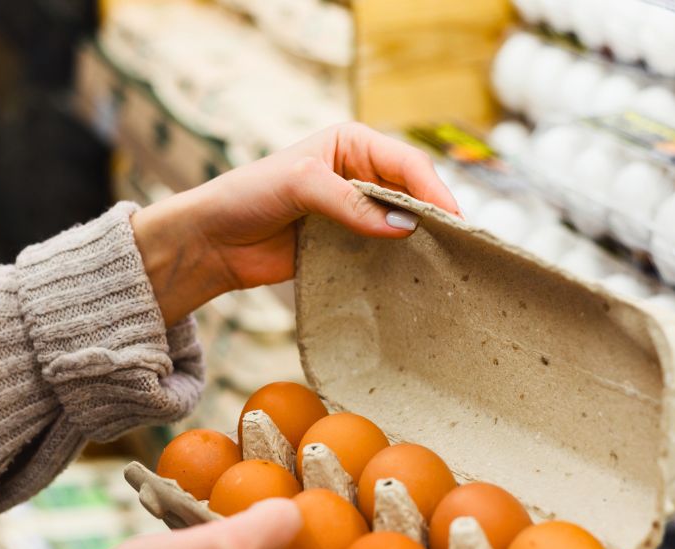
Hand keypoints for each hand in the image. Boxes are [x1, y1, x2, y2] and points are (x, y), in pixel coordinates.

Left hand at [131, 122, 458, 324]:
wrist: (212, 241)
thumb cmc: (248, 196)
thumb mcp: (301, 187)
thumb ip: (351, 204)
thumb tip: (404, 227)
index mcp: (352, 143)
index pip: (406, 163)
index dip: (433, 190)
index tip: (453, 220)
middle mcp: (359, 174)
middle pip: (412, 194)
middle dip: (435, 216)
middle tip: (462, 246)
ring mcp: (354, 211)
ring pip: (401, 224)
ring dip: (421, 242)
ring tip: (448, 265)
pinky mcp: (346, 244)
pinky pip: (382, 251)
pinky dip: (399, 263)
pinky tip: (416, 278)